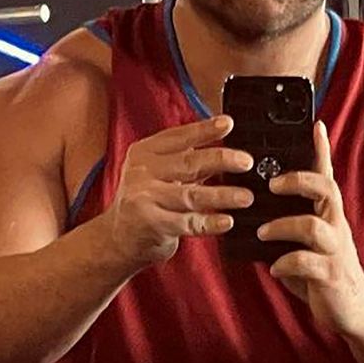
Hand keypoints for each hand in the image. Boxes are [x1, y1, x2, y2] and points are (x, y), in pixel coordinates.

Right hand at [104, 115, 254, 267]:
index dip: (204, 130)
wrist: (117, 238)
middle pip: (188, 163)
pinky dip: (210, 222)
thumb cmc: (145, 201)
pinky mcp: (152, 225)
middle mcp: (142, 173)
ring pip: (191, 195)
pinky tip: (227, 221)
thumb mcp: (157, 172)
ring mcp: (145, 199)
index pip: (178, 137)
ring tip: (245, 197)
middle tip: (246, 161)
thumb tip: (224, 146)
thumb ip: (185, 159)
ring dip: (222, 195)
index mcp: (145, 153)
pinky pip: (188, 223)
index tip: (227, 123)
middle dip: (220, 160)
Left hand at [257, 121, 363, 336]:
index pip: (326, 174)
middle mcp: (335, 224)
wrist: (352, 310)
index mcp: (328, 213)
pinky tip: (273, 267)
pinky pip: (307, 263)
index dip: (321, 149)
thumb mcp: (305, 240)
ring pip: (313, 226)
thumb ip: (287, 221)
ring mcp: (335, 249)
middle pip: (325, 189)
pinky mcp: (330, 275)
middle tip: (271, 184)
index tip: (314, 124)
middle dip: (298, 181)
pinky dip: (286, 263)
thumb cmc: (322, 269)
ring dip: (282, 226)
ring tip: (261, 232)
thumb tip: (250, 204)